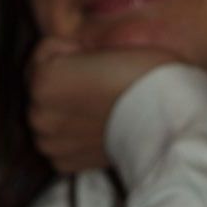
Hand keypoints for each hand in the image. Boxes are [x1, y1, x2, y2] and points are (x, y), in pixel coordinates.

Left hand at [28, 37, 177, 172]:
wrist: (169, 118)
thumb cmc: (144, 72)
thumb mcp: (103, 43)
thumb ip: (73, 50)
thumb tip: (73, 57)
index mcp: (42, 79)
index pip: (47, 50)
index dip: (75, 49)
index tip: (100, 59)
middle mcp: (37, 115)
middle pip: (43, 82)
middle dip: (66, 79)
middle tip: (103, 81)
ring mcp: (49, 143)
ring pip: (50, 111)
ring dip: (68, 106)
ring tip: (103, 103)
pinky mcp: (64, 163)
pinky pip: (60, 136)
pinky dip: (74, 131)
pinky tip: (100, 125)